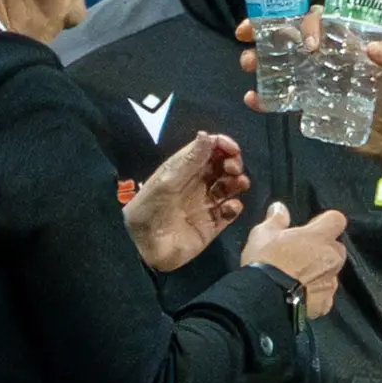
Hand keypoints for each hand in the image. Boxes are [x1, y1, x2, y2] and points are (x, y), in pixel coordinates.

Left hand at [125, 131, 248, 271]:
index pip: (209, 150)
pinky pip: (230, 211)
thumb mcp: (167, 181)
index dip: (222, 145)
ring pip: (230, 187)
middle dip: (233, 163)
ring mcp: (206, 204)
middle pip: (223, 166)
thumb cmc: (149, 209)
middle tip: (233, 168)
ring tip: (239, 184)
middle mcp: (197, 184)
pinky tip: (229, 208)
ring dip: (238, 182)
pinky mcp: (212, 225)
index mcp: (184, 169)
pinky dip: (234, 207)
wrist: (143, 247)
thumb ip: (190, 160)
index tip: (232, 149)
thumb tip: (207, 135)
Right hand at [236, 17, 381, 165]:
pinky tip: (253, 98)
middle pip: (289, 35)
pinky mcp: (308, 103)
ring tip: (246, 64)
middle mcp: (324, 55)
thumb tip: (372, 49)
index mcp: (343, 41)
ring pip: (280, 62)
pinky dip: (265, 97)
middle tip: (244, 36)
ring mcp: (313, 78)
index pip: (318, 20)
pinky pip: (282, 96)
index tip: (307, 43)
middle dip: (264, 31)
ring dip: (258, 60)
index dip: (306, 22)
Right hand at [237, 202, 348, 317]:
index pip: (337, 220)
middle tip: (302, 254)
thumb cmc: (265, 262)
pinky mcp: (326, 303)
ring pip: (332, 271)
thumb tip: (279, 208)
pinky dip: (315, 293)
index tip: (312, 227)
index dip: (325, 222)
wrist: (265, 299)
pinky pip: (325, 294)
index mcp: (320, 236)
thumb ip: (276, 219)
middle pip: (336, 247)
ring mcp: (331, 282)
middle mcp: (332, 258)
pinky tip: (299, 295)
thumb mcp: (263, 234)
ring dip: (321, 271)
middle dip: (323, 249)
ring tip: (298, 277)